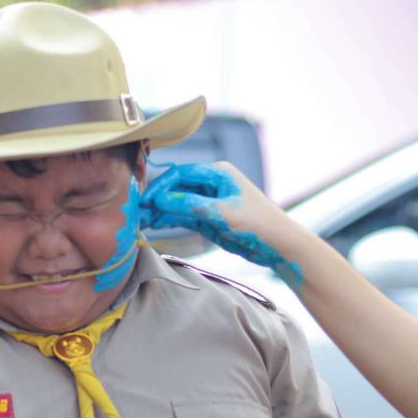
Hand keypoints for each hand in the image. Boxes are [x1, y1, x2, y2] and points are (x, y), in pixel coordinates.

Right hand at [138, 162, 300, 281]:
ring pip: (176, 202)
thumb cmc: (257, 223)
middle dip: (156, 200)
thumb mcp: (221, 213)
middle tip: (138, 213)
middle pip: (175, 188)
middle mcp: (210, 183)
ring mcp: (207, 201)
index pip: (180, 174)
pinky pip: (182, 215)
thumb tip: (159, 200)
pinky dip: (169, 219)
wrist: (278, 245)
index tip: (145, 201)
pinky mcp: (207, 217)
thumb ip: (189, 205)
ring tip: (142, 221)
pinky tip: (155, 224)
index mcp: (216, 172)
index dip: (160, 187)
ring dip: (160, 211)